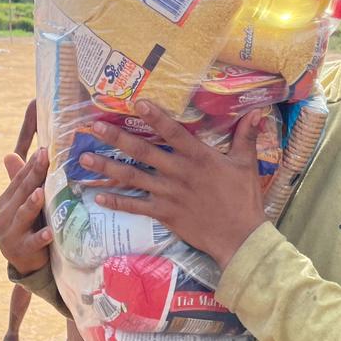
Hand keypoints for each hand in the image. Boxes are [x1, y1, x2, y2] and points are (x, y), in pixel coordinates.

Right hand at [0, 150, 53, 274]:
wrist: (24, 262)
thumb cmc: (28, 226)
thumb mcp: (23, 203)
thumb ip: (19, 181)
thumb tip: (10, 154)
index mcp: (6, 201)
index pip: (19, 179)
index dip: (31, 164)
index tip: (44, 150)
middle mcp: (4, 215)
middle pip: (22, 192)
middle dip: (34, 175)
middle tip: (45, 159)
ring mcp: (11, 233)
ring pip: (23, 215)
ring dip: (32, 204)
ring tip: (41, 192)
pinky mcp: (21, 251)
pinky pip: (32, 243)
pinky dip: (41, 237)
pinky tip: (50, 233)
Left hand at [79, 100, 266, 269]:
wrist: (240, 237)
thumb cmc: (243, 199)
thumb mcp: (247, 164)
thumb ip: (247, 136)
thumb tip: (257, 111)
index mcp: (198, 157)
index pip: (173, 132)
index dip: (155, 117)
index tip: (136, 103)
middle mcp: (179, 173)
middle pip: (143, 152)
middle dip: (116, 138)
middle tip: (93, 127)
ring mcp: (169, 194)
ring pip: (132, 177)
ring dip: (107, 167)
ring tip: (84, 158)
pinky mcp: (164, 214)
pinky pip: (136, 207)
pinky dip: (117, 201)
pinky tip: (98, 195)